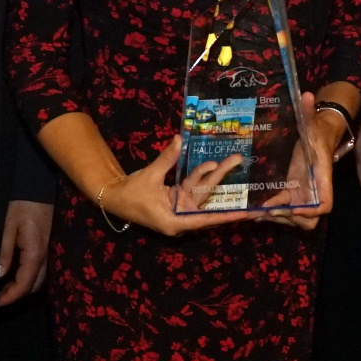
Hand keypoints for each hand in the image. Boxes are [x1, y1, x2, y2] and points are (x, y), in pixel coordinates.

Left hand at [0, 200, 52, 305]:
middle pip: (36, 285)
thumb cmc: (21, 204)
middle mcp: (47, 255)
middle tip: (0, 297)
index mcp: (35, 252)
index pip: (25, 283)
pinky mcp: (50, 245)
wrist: (38, 187)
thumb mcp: (7, 226)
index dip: (11, 297)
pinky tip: (18, 274)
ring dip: (26, 287)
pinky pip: (43, 269)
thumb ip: (4, 252)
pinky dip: (31, 278)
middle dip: (18, 295)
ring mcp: (51, 250)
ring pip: (41, 279)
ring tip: (6, 288)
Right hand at [99, 135, 256, 236]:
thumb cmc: (131, 193)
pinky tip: (213, 164)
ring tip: (232, 160)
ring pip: (201, 190)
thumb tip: (179, 140)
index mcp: (175, 220)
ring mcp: (180, 207)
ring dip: (214, 175)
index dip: (226, 216)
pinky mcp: (177, 199)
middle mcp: (181, 217)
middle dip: (222, 180)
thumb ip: (166, 159)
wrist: (115, 197)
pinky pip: (193, 187)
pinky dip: (200, 175)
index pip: (205, 219)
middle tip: (238, 164)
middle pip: (206, 199)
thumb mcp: (149, 176)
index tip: (246, 214)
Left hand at [261, 93, 337, 231]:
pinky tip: (256, 209)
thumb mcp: (311, 121)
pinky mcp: (293, 192)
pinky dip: (273, 212)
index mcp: (321, 178)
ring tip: (258, 212)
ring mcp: (304, 194)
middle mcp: (314, 190)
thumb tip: (306, 94)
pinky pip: (285, 209)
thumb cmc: (316, 130)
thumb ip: (307, 111)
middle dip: (290, 219)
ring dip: (279, 219)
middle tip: (269, 210)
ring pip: (296, 219)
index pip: (325, 204)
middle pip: (309, 219)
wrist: (319, 133)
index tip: (292, 208)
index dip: (311, 211)